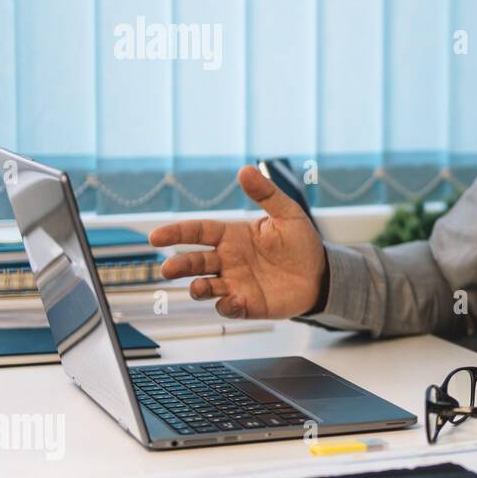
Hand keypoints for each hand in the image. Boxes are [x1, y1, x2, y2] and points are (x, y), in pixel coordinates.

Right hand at [148, 165, 325, 318]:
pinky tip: (233, 301)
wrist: (320, 274)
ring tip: (197, 286)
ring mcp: (235, 283)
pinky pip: (228, 307)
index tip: (156, 236)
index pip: (198, 232)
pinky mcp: (247, 304)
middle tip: (168, 269)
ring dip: (197, 287)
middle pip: (195, 262)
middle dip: (179, 265)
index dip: (176, 233)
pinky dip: (226, 306)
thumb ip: (266, 194)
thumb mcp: (287, 214)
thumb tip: (245, 170)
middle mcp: (228, 260)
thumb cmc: (301, 242)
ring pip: (205, 286)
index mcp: (232, 236)